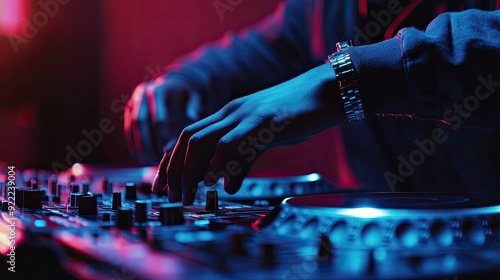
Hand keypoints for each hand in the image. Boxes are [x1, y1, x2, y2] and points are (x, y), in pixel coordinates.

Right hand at [124, 76, 202, 163]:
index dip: (162, 136)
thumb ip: (194, 109)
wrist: (175, 83)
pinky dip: (132, 143)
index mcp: (160, 90)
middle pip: (140, 121)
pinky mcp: (129, 108)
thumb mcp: (195, 98)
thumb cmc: (189, 95)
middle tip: (154, 159)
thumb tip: (187, 125)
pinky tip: (138, 157)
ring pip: (132, 125)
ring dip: (137, 145)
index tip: (167, 149)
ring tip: (146, 161)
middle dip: (146, 142)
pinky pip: (127, 127)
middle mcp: (143, 93)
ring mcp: (134, 100)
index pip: (159, 117)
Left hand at [153, 64, 344, 204]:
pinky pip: (235, 143)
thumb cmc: (296, 114)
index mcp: (229, 114)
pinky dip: (223, 165)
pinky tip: (222, 184)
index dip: (171, 159)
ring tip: (189, 194)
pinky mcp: (266, 122)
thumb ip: (242, 156)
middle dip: (174, 168)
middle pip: (188, 138)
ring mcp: (247, 115)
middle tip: (171, 195)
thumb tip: (227, 184)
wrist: (327, 90)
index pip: (188, 134)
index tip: (164, 182)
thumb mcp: (263, 136)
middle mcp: (232, 112)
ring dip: (191, 170)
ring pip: (204, 141)